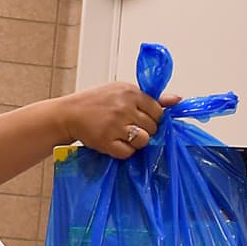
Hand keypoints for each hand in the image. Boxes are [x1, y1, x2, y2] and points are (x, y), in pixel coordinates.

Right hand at [58, 83, 182, 159]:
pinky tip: (114, 143)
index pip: (158, 112)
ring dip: (136, 143)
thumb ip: (151, 98)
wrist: (69, 113)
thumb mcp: (123, 92)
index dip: (152, 119)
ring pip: (144, 141)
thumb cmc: (97, 102)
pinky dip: (123, 152)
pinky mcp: (106, 141)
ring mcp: (115, 125)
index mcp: (131, 92)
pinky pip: (128, 153)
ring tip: (123, 136)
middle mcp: (124, 107)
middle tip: (128, 128)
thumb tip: (178, 100)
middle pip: (153, 128)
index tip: (141, 119)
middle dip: (144, 131)